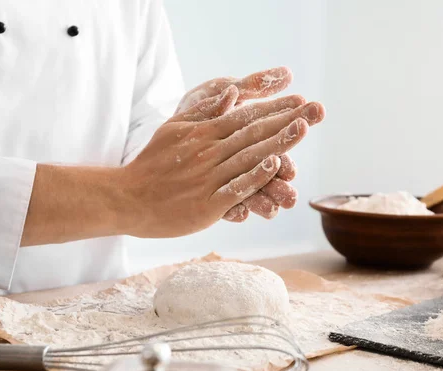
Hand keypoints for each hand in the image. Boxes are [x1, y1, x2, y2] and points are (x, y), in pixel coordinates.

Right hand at [118, 86, 324, 237]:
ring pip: (248, 158)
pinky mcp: (207, 205)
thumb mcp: (173, 129)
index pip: (244, 116)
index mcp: (200, 133)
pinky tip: (275, 165)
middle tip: (315, 109)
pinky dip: (256, 176)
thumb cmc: (151, 164)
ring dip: (278, 142)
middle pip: (252, 133)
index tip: (300, 100)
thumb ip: (204, 111)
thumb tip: (233, 93)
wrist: (126, 199)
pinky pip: (236, 189)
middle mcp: (206, 153)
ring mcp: (208, 179)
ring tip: (303, 128)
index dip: (274, 107)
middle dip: (286, 119)